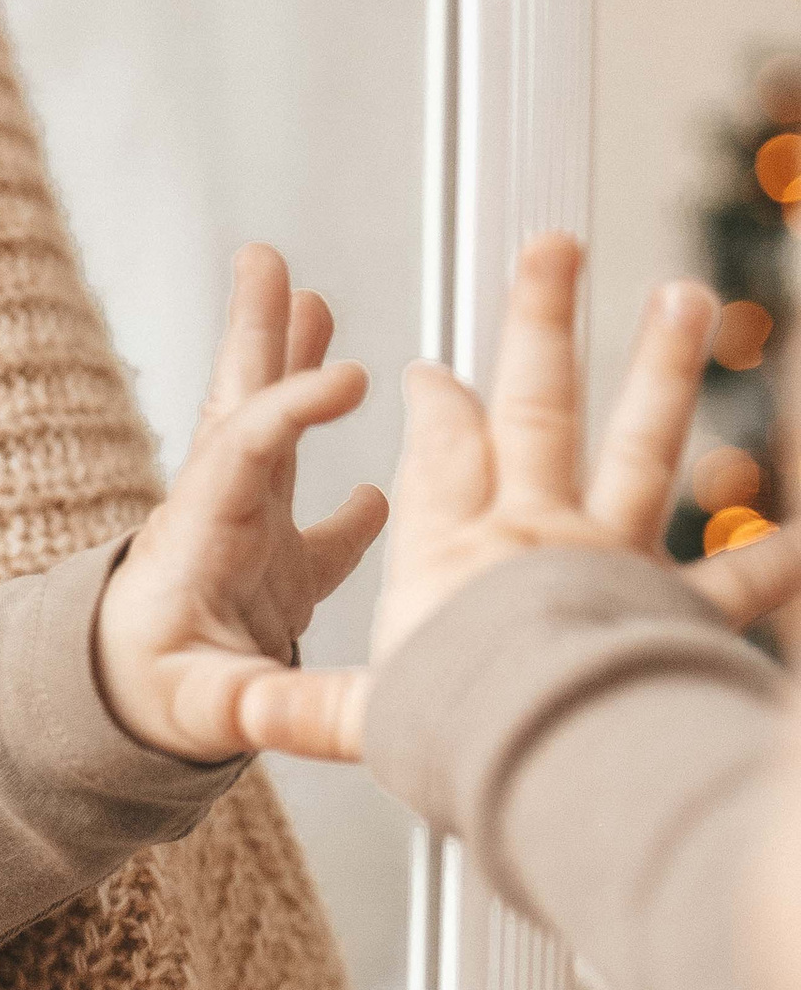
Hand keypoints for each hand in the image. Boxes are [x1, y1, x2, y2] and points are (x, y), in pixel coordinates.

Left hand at [92, 244, 386, 760]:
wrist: (116, 719)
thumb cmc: (149, 704)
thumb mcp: (197, 709)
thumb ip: (244, 704)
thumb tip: (285, 706)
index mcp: (205, 533)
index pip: (248, 448)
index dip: (295, 407)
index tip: (352, 377)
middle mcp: (225, 519)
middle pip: (242, 406)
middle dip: (256, 333)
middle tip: (264, 258)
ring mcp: (253, 540)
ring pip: (277, 440)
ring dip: (293, 371)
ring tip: (311, 301)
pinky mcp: (278, 574)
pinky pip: (321, 527)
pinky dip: (352, 505)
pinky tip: (380, 484)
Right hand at [235, 232, 800, 765]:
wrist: (555, 745)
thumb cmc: (461, 732)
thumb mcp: (370, 720)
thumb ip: (311, 709)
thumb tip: (242, 717)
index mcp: (455, 545)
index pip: (442, 445)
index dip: (436, 403)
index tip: (431, 373)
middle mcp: (536, 528)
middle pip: (537, 402)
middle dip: (540, 319)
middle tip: (553, 244)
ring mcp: (613, 554)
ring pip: (642, 442)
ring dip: (665, 366)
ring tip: (687, 294)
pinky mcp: (675, 603)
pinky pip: (738, 578)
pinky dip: (778, 558)